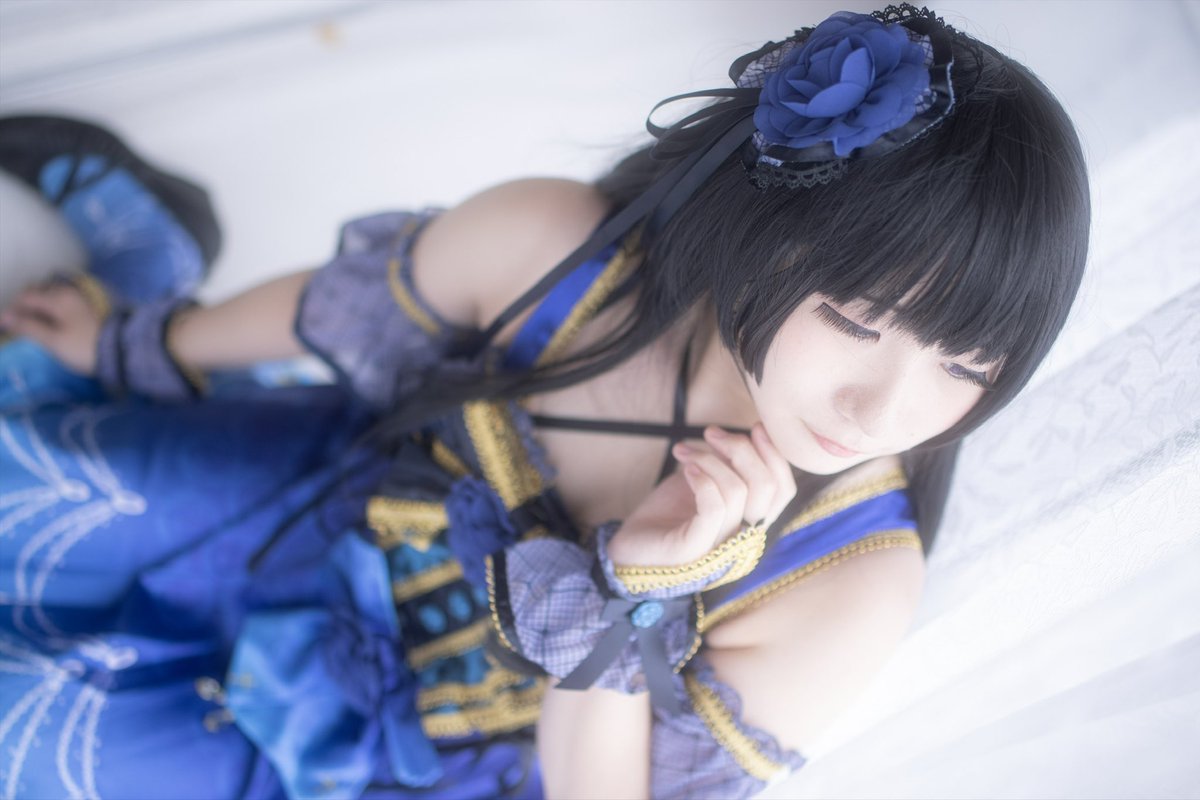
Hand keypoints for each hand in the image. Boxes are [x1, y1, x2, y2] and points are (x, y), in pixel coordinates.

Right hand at [0, 280, 102, 374]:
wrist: (122, 351)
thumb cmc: (83, 347)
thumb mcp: (52, 340)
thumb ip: (27, 326)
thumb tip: (4, 316)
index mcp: (57, 298)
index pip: (26, 297)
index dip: (12, 309)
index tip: (7, 326)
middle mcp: (69, 292)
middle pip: (39, 291)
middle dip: (25, 304)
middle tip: (20, 324)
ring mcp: (81, 298)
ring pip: (52, 295)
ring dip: (39, 305)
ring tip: (34, 324)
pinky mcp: (90, 307)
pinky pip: (64, 301)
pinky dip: (53, 308)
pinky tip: (53, 322)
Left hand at [607, 423, 796, 567]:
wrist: (628, 547)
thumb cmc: (665, 514)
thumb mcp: (702, 482)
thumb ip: (727, 465)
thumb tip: (746, 436)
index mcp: (749, 522)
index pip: (783, 489)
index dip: (774, 454)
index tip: (754, 426)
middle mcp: (741, 538)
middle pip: (768, 487)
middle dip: (742, 449)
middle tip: (711, 433)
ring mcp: (719, 547)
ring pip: (738, 490)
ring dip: (710, 459)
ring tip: (684, 452)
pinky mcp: (694, 549)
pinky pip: (714, 507)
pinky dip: (703, 479)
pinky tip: (685, 469)